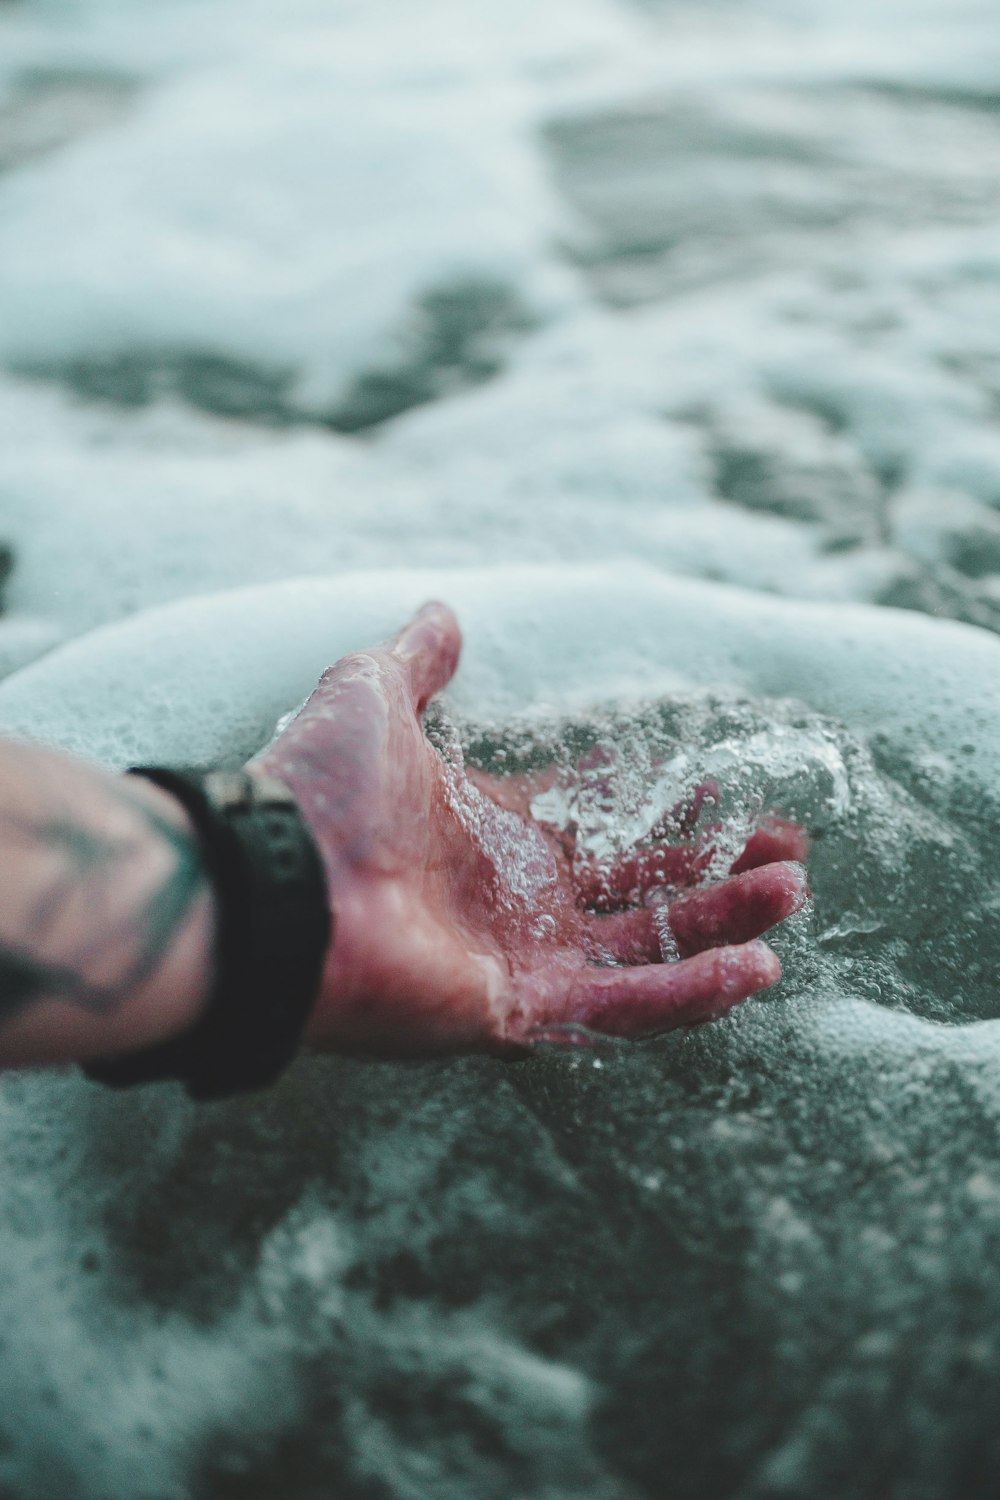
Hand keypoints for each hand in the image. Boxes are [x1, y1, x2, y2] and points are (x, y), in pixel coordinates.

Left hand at [250, 604, 809, 1055]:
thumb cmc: (319, 790)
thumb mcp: (370, 695)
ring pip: (649, 947)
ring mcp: (521, 958)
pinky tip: (758, 968)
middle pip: (641, 886)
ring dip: (723, 923)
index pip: (598, 819)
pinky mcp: (520, 1011)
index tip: (720, 781)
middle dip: (716, 866)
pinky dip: (692, 993)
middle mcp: (516, 898)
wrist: (273, 882)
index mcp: (493, 830)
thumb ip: (417, 659)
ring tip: (790, 892)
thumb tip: (446, 610)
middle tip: (787, 848)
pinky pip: (625, 1009)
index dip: (659, 803)